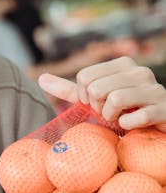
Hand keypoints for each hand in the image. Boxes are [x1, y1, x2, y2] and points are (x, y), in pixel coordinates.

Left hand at [37, 56, 165, 131]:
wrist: (156, 128)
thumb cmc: (122, 112)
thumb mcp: (95, 100)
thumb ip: (69, 90)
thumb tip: (40, 78)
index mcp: (123, 65)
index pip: (84, 77)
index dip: (84, 97)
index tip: (97, 104)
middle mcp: (140, 72)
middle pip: (97, 88)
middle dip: (97, 107)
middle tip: (108, 114)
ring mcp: (155, 89)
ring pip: (115, 99)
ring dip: (111, 118)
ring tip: (119, 119)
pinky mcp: (163, 109)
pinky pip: (135, 117)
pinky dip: (127, 126)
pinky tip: (131, 126)